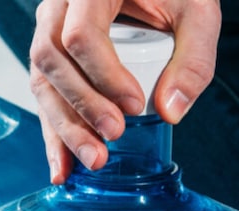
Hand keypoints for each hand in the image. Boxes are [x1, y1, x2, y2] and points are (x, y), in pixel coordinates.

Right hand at [27, 0, 220, 181]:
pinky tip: (64, 167)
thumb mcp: (197, 12)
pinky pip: (45, 97)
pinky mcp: (53, 60)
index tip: (134, 104)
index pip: (79, 35)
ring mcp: (49, 32)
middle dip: (82, 107)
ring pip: (42, 83)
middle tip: (114, 135)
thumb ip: (193, 57)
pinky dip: (54, 135)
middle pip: (51, 60)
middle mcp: (60, 8)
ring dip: (65, 128)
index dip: (103, 76)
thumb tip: (170, 111)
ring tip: (94, 159)